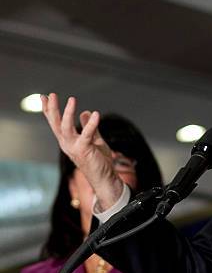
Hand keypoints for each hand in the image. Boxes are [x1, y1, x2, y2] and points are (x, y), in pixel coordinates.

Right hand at [41, 93, 123, 209]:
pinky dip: (91, 124)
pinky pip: (87, 134)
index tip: (44, 97)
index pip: (55, 123)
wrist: (105, 177)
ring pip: (66, 127)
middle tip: (51, 95)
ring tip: (71, 99)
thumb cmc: (99, 160)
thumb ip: (89, 127)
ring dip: (68, 113)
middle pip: (56, 124)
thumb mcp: (94, 140)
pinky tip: (96, 114)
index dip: (49, 110)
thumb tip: (86, 112)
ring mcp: (74, 148)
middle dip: (52, 109)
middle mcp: (67, 144)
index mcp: (67, 141)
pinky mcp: (85, 150)